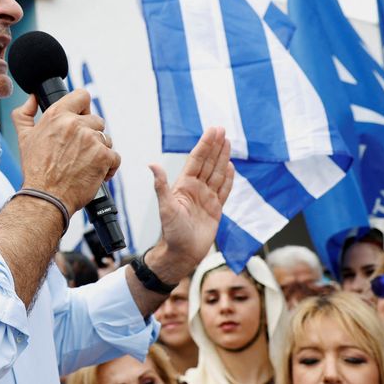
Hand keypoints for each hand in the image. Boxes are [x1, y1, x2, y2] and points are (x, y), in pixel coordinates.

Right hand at [11, 90, 118, 213]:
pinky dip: (108, 167)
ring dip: (99, 151)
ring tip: (85, 164)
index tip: (81, 117)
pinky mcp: (103, 157)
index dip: (83, 107)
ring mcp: (91, 140)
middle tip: (78, 151)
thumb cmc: (35, 170)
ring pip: (106, 139)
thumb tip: (32, 99)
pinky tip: (95, 173)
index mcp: (57, 115)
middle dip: (90, 135)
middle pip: (96, 120)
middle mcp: (75, 124)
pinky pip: (114, 157)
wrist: (46, 198)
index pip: (82, 96)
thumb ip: (25, 114)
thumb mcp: (23, 138)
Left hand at [147, 127, 232, 283]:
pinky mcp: (215, 209)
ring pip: (217, 173)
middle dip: (215, 146)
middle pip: (208, 163)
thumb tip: (152, 165)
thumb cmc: (171, 233)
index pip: (197, 160)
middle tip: (222, 129)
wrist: (182, 254)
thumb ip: (161, 186)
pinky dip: (228, 178)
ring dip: (222, 158)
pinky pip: (224, 190)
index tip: (213, 131)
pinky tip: (231, 166)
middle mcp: (196, 189)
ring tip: (228, 142)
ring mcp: (206, 198)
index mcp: (184, 185)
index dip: (205, 145)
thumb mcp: (166, 207)